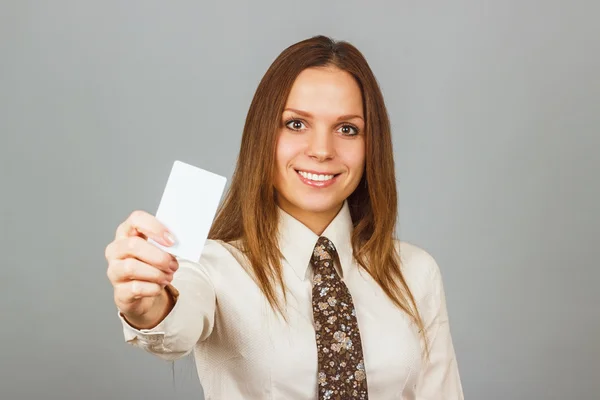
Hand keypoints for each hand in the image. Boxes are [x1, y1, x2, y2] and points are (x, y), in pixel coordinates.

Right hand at [105, 210, 177, 324]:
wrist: (144, 292)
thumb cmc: (152, 265)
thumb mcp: (159, 250)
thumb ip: (166, 243)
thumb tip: (180, 244)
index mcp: (127, 232)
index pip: (136, 219)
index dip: (154, 227)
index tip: (172, 240)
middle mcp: (116, 250)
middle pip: (133, 245)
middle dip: (159, 256)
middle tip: (173, 265)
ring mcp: (114, 270)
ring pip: (131, 267)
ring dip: (157, 273)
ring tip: (168, 276)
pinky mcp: (119, 291)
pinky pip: (136, 288)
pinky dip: (153, 288)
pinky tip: (158, 287)